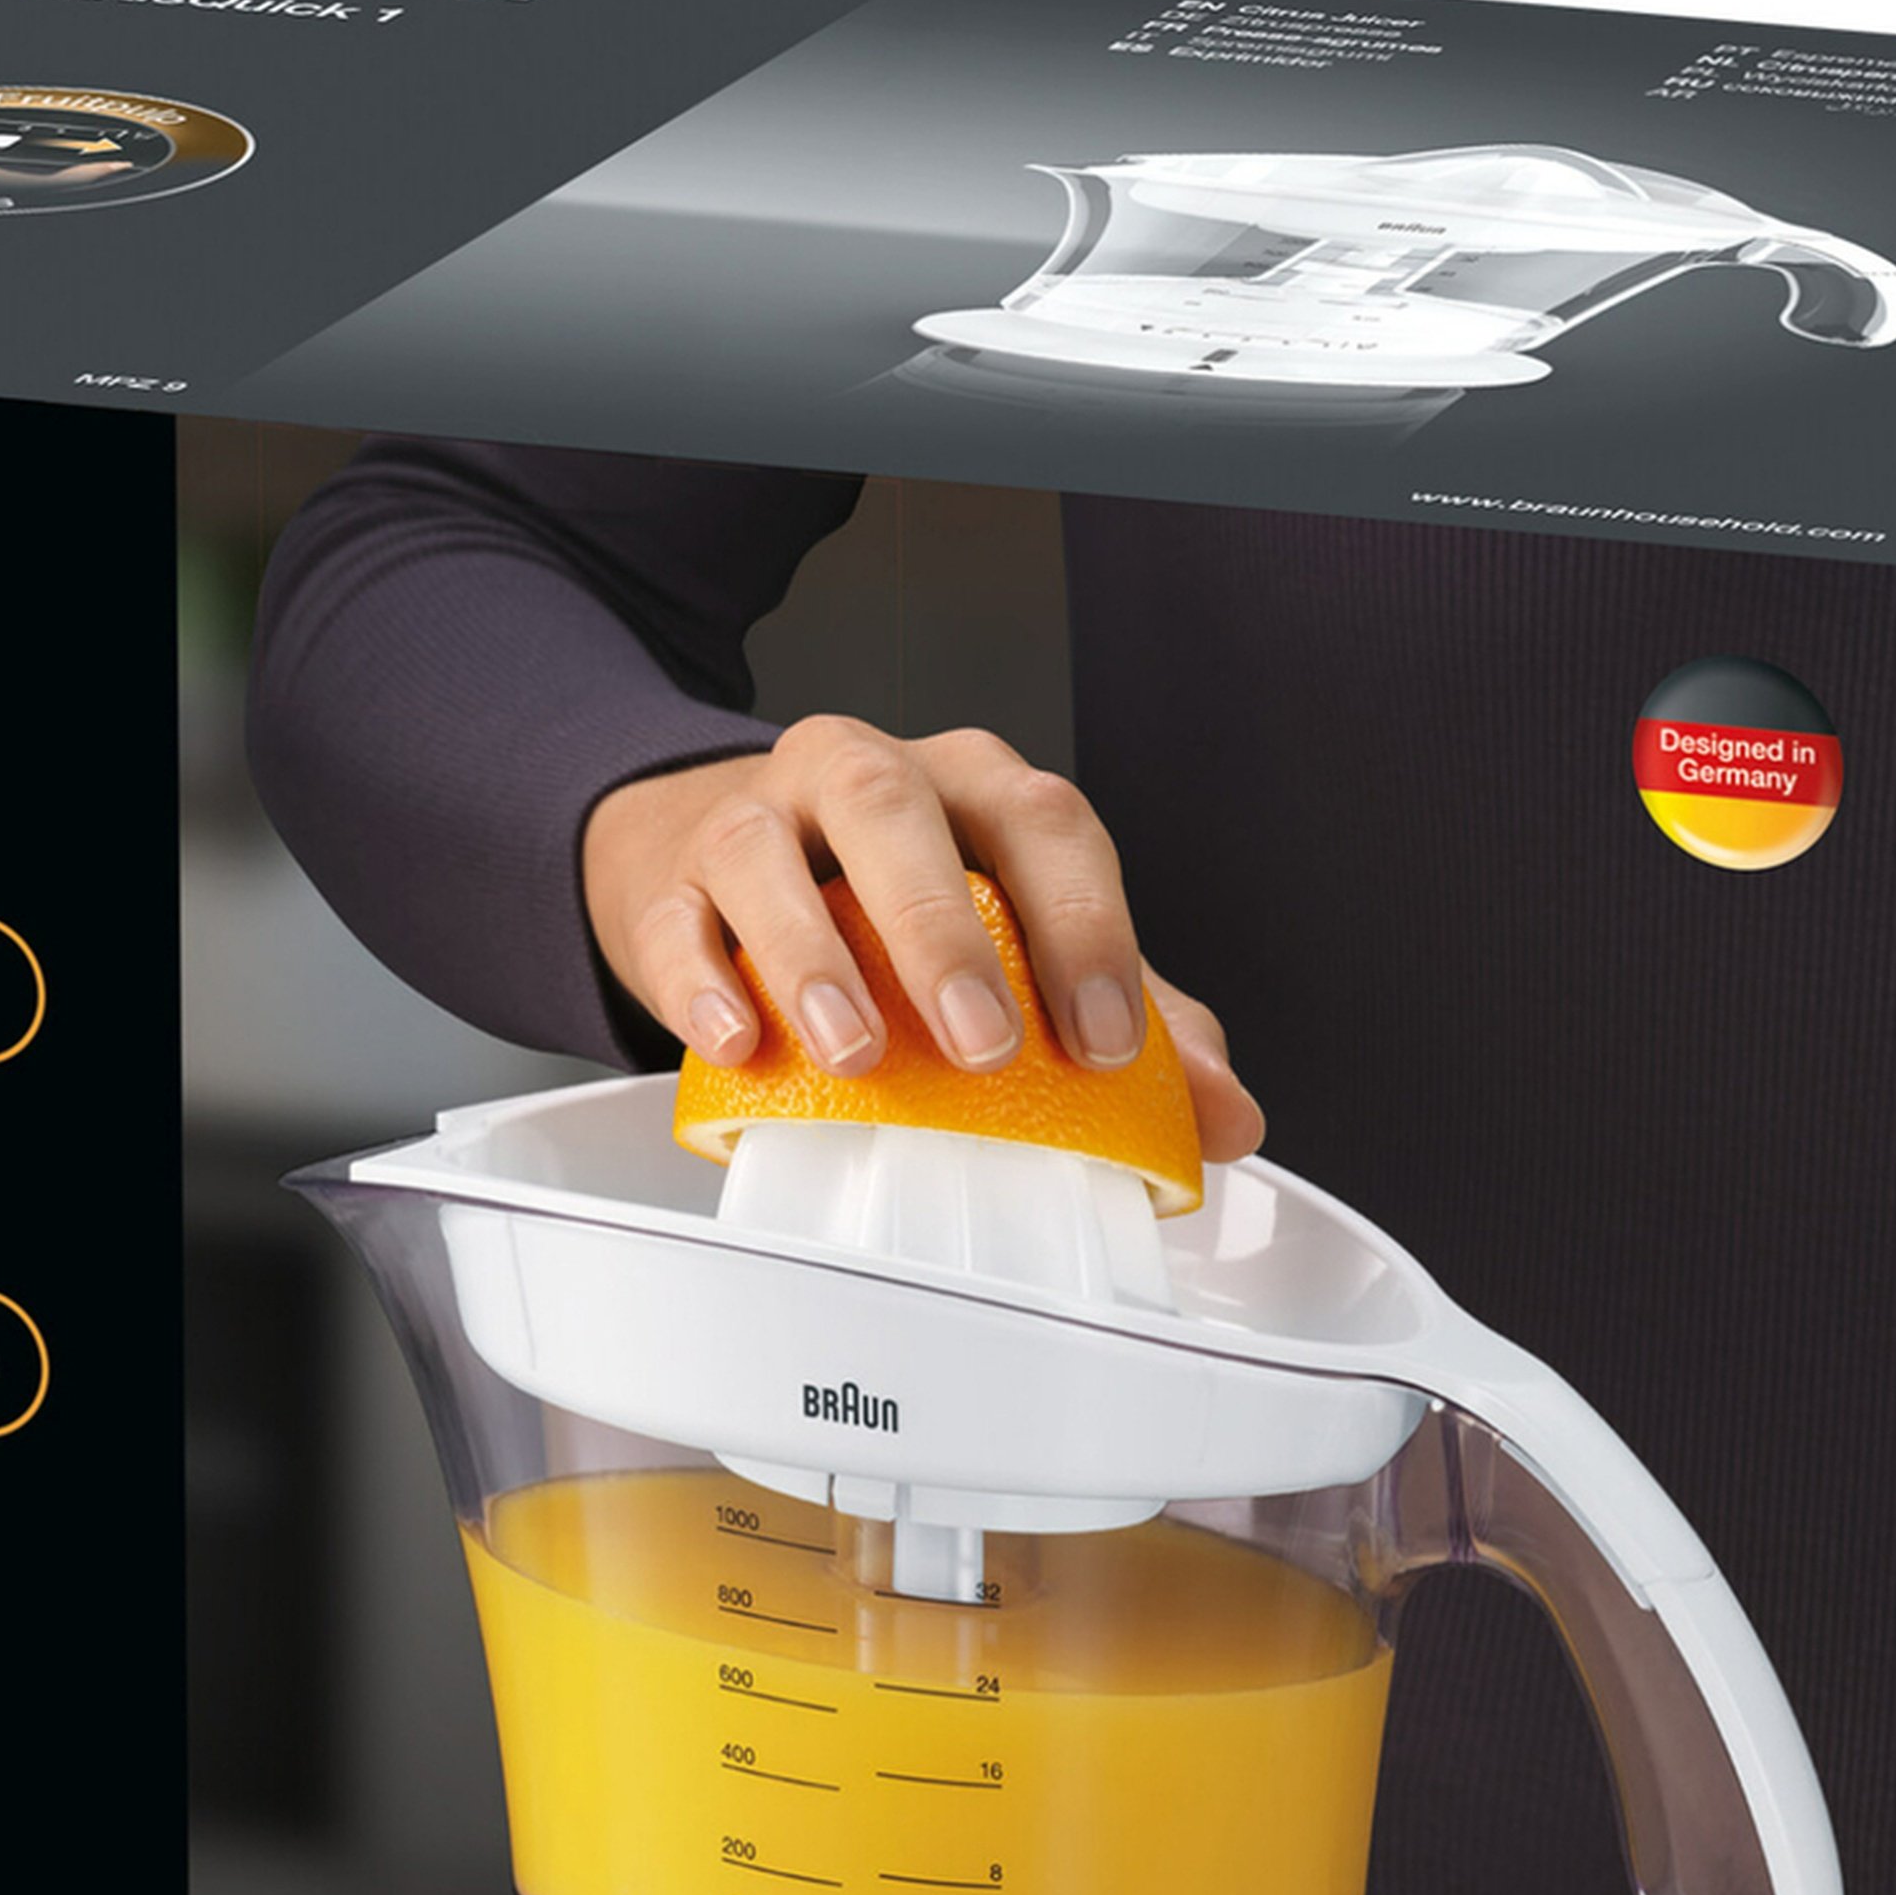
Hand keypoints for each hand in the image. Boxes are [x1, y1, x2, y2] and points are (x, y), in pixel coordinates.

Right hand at [581, 717, 1262, 1159]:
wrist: (712, 861)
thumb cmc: (885, 909)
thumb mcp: (1017, 943)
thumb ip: (1130, 1019)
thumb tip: (1228, 1117)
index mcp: (974, 787)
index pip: (1045, 823)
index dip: (1086, 926)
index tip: (1111, 1043)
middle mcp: (864, 777)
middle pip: (899, 812)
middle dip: (946, 931)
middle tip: (985, 1047)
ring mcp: (755, 820)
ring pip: (771, 853)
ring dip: (815, 954)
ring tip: (859, 1055)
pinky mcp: (667, 884)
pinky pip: (677, 921)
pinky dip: (701, 981)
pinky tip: (737, 1042)